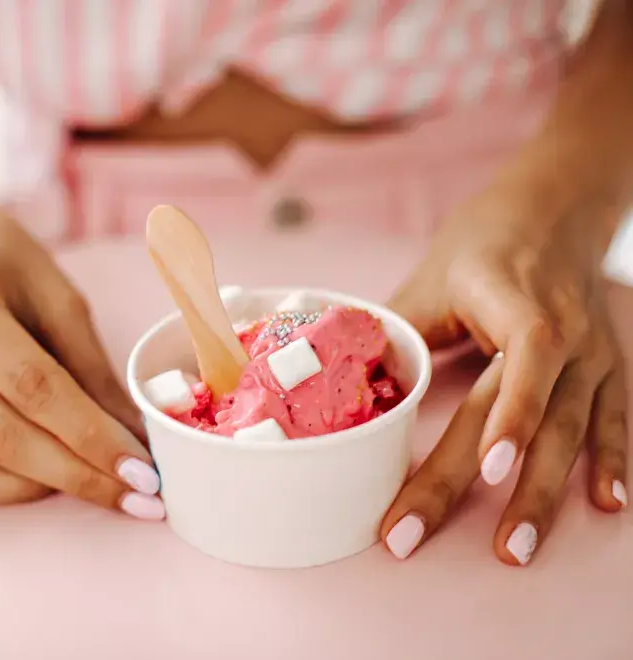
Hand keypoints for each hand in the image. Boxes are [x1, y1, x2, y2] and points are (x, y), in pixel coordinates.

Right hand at [0, 201, 164, 518]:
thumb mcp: (55, 291)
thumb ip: (89, 366)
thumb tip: (132, 436)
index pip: (33, 386)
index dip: (92, 436)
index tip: (143, 472)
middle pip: (0, 436)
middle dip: (76, 475)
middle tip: (137, 496)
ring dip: (35, 489)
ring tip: (93, 486)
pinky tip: (38, 478)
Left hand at [380, 179, 627, 565]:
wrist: (556, 204)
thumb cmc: (484, 241)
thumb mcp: (431, 277)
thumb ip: (396, 330)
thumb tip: (338, 378)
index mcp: (519, 305)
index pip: (521, 369)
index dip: (508, 420)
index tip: (484, 470)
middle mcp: (567, 333)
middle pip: (533, 418)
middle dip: (492, 485)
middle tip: (436, 534)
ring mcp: (593, 354)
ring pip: (574, 433)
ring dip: (546, 495)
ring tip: (516, 548)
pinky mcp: (607, 367)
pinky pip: (614, 421)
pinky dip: (612, 462)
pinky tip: (606, 505)